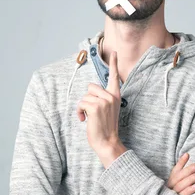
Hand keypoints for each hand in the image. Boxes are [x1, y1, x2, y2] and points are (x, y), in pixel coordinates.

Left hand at [76, 51, 126, 166]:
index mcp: (115, 95)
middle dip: (87, 98)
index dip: (114, 64)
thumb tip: (91, 93)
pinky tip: (84, 120)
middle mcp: (111, 96)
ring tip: (89, 117)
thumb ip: (104, 98)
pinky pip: (80, 104)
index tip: (115, 52)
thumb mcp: (108, 109)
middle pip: (90, 87)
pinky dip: (79, 113)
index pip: (114, 77)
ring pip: (84, 97)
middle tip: (92, 112)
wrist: (108, 142)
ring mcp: (104, 101)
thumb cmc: (105, 127)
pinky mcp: (95, 107)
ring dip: (83, 107)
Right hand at [166, 153, 194, 194]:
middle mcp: (170, 188)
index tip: (188, 154)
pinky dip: (190, 190)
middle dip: (190, 170)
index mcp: (169, 182)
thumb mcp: (175, 182)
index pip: (175, 170)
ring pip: (181, 185)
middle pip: (179, 177)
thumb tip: (187, 154)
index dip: (181, 162)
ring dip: (191, 179)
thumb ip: (180, 169)